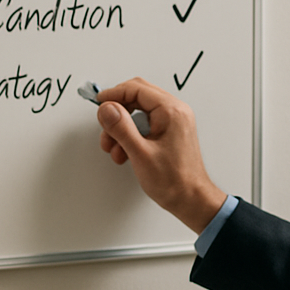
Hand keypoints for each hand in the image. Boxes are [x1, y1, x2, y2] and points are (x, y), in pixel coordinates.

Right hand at [95, 78, 226, 233]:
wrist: (190, 199)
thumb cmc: (175, 181)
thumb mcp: (140, 153)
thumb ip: (121, 128)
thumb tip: (107, 108)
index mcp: (171, 112)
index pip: (137, 89)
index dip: (114, 94)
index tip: (98, 103)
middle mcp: (175, 112)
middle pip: (137, 97)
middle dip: (117, 113)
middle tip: (105, 128)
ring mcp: (173, 121)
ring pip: (138, 112)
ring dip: (121, 128)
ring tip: (114, 148)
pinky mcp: (169, 132)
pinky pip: (144, 124)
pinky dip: (131, 135)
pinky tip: (124, 153)